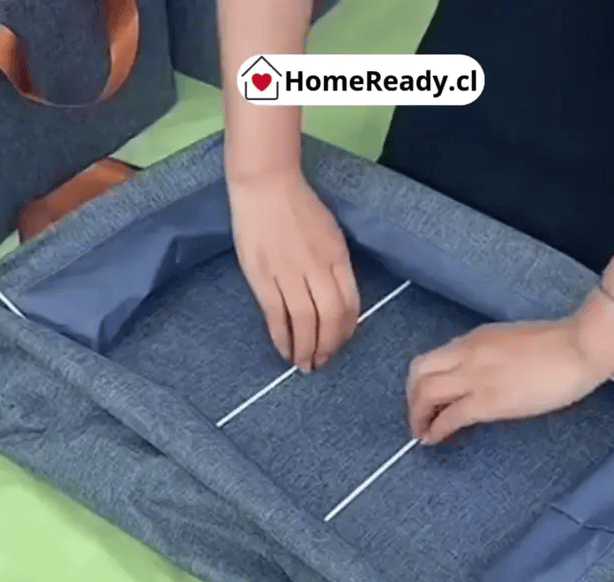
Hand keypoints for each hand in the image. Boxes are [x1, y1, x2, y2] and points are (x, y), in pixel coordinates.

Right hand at [228, 168, 360, 370]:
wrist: (266, 184)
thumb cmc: (299, 206)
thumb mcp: (330, 233)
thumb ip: (335, 265)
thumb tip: (337, 298)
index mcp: (337, 257)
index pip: (350, 304)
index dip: (347, 330)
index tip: (340, 343)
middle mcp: (318, 268)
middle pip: (330, 318)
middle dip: (329, 346)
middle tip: (322, 362)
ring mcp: (289, 273)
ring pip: (305, 322)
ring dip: (306, 348)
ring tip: (304, 364)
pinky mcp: (263, 277)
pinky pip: (276, 316)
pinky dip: (283, 338)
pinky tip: (285, 351)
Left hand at [407, 319, 613, 443]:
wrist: (580, 347)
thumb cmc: (559, 344)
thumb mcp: (511, 342)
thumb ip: (488, 356)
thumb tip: (480, 376)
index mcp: (473, 340)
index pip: (432, 359)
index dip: (421, 381)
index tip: (424, 399)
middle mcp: (465, 354)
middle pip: (418, 373)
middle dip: (411, 398)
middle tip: (417, 418)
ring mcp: (473, 377)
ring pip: (425, 394)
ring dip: (417, 416)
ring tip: (421, 433)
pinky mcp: (486, 401)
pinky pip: (448, 417)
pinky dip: (435, 430)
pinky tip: (434, 440)